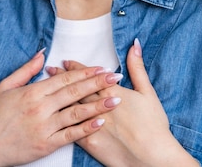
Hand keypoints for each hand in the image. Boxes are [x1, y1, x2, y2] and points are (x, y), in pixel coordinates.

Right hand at [0, 49, 122, 166]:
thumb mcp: (5, 86)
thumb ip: (25, 70)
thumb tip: (42, 54)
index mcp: (31, 92)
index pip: (64, 79)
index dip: (84, 72)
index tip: (100, 68)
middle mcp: (40, 107)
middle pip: (74, 92)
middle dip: (97, 84)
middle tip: (114, 77)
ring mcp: (44, 127)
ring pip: (76, 113)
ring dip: (98, 105)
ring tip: (115, 99)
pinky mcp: (46, 144)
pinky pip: (70, 135)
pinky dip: (86, 128)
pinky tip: (100, 122)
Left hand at [61, 40, 198, 166]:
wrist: (153, 158)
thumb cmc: (154, 126)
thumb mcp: (148, 93)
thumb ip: (137, 68)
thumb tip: (134, 45)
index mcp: (111, 92)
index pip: (89, 76)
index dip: (76, 68)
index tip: (65, 61)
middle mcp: (98, 106)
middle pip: (75, 88)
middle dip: (61, 77)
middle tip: (50, 68)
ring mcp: (92, 123)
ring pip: (70, 105)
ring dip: (58, 94)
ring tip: (47, 87)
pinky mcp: (89, 142)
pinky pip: (71, 128)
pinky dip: (61, 119)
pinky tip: (52, 113)